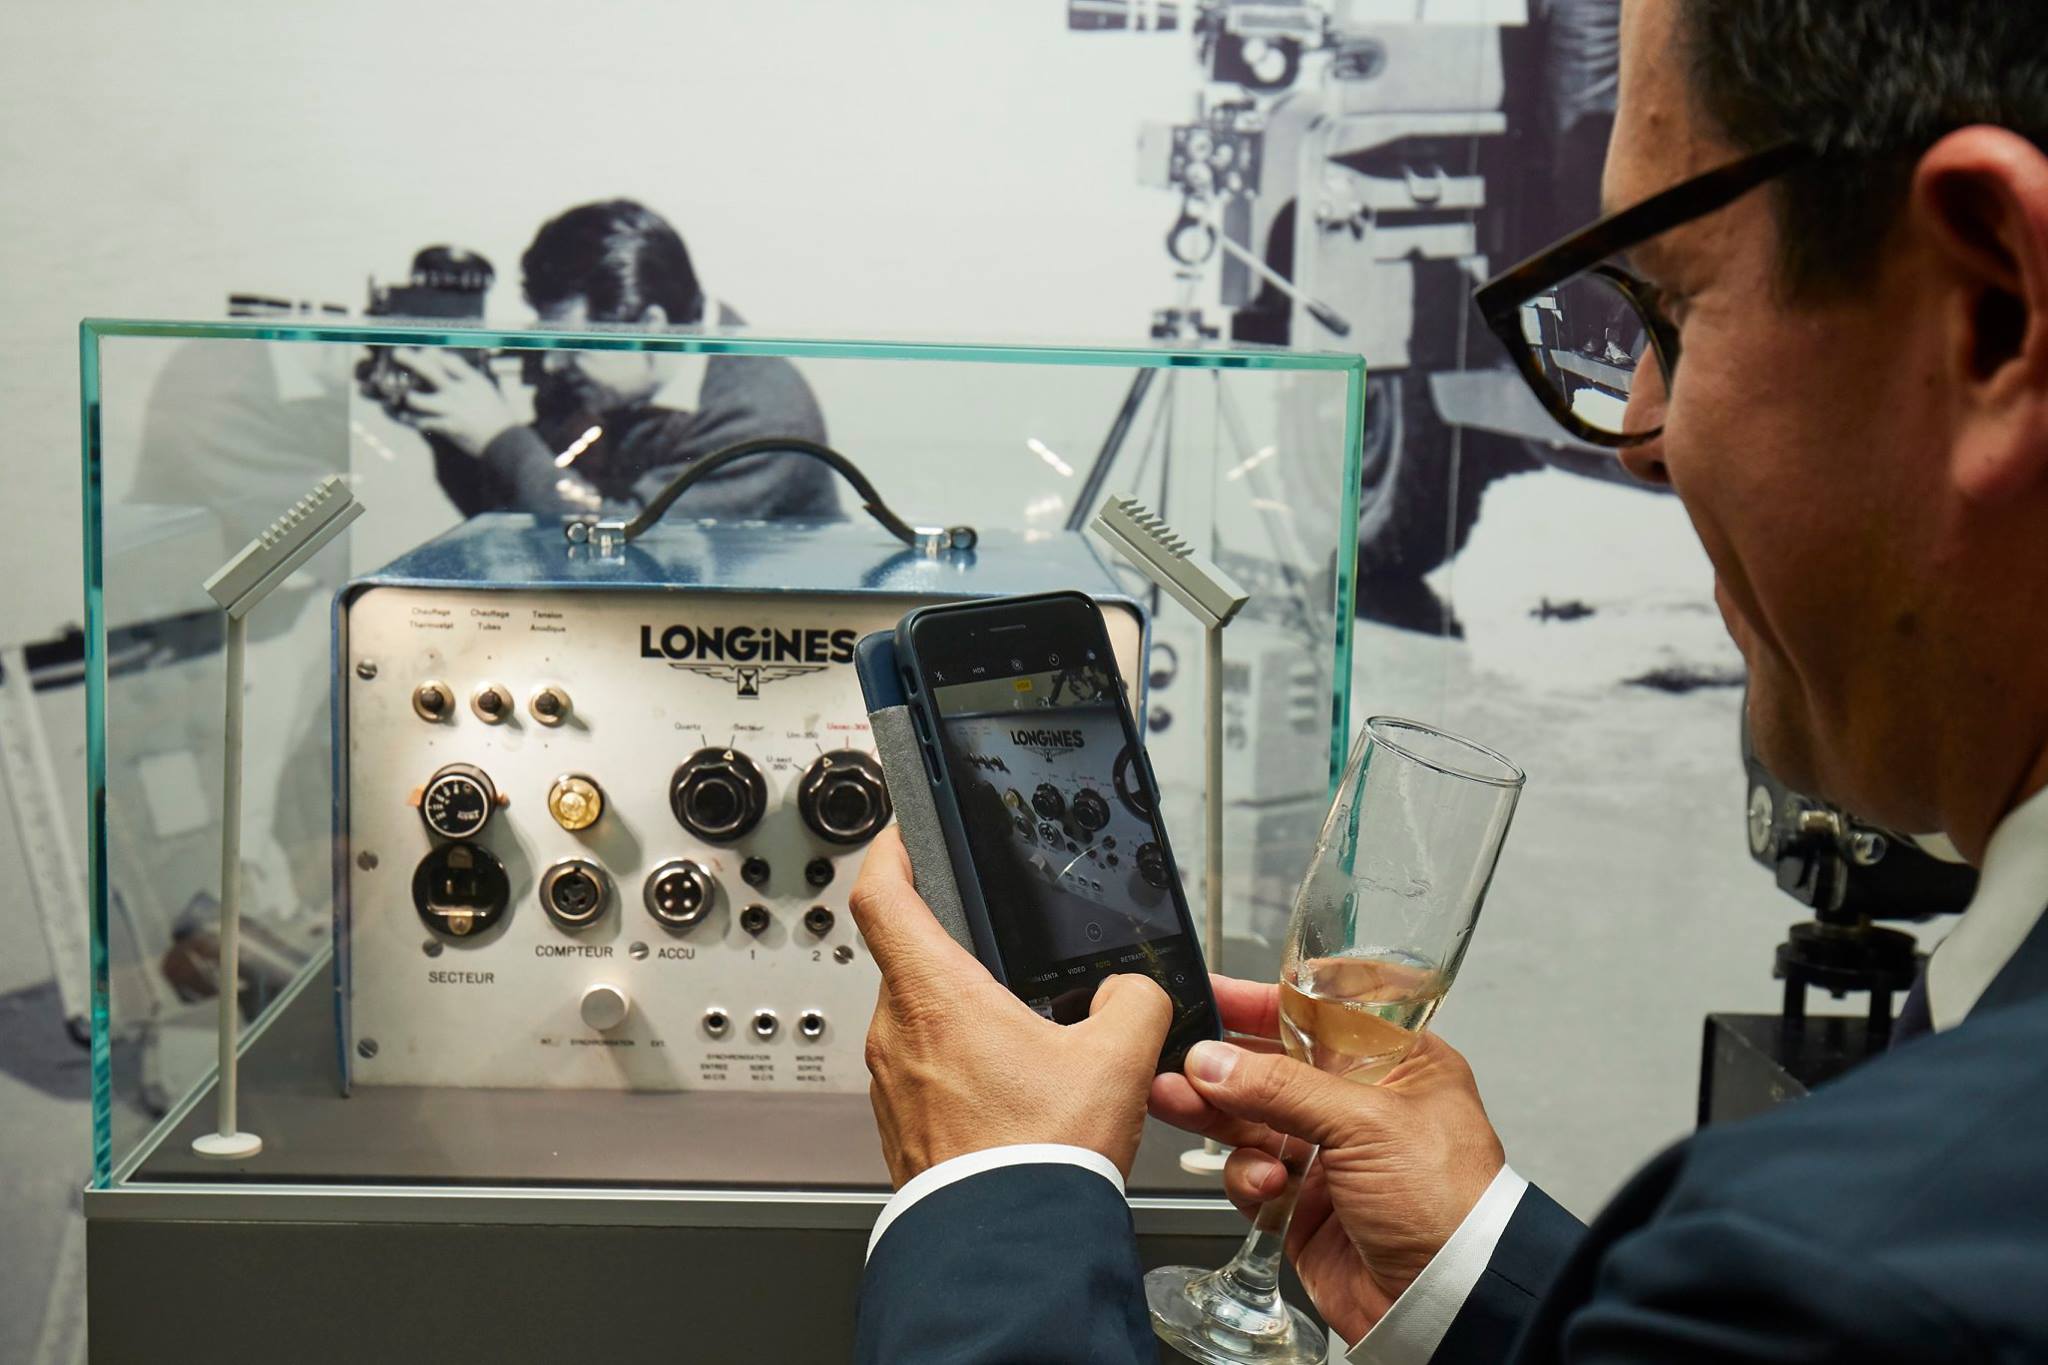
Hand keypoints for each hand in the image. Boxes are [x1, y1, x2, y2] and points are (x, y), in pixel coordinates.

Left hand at [390, 349, 519, 456]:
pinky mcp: (447, 427)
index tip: (427, 352)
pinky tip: (407, 418)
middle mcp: (460, 392)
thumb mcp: (488, 391)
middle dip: (411, 360)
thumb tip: (453, 370)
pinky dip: (414, 420)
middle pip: (430, 371)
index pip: (448, 360)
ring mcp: (452, 410)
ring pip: (418, 399)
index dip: (434, 354)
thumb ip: (470, 380)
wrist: (507, 442)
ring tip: (408, 397)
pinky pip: (422, 422)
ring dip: (410, 398)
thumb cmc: (499, 417)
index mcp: (473, 381)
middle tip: (398, 353)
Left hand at [849, 827, 1172, 1185]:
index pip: (882, 895)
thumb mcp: (1117, 1058)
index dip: (890, 852)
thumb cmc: (1042, 1157)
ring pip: (919, 1023)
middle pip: (910, 961)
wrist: (1009, 1250)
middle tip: (1004, 959)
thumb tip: (1130, 992)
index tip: (903, 837)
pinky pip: (924, 1075)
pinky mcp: (900, 1127)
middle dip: (957, 955)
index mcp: (934, 995)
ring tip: (1022, 1040)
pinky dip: (958, 1070)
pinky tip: (1011, 1095)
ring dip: (961, 1020)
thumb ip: (1133, 1000)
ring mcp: (890, 1084)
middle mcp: (896, 1034)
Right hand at [1148, 975, 1504, 1343]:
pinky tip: (1264, 1184)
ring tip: (1176, 1100)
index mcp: (1397, 1065)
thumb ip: (1282, 1087)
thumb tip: (1212, 1060)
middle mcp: (1360, 1106)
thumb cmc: (1446, 1201)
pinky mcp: (1303, 1204)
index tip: (1215, 991)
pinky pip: (1253, 1175)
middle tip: (1178, 1053)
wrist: (1449, 1303)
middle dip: (1224, 1062)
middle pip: (1275, 1066)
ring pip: (1253, 1119)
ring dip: (1215, 1111)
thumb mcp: (1368, 1123)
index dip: (1267, 1001)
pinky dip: (1248, 1177)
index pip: (1322, 1016)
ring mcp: (1329, 1156)